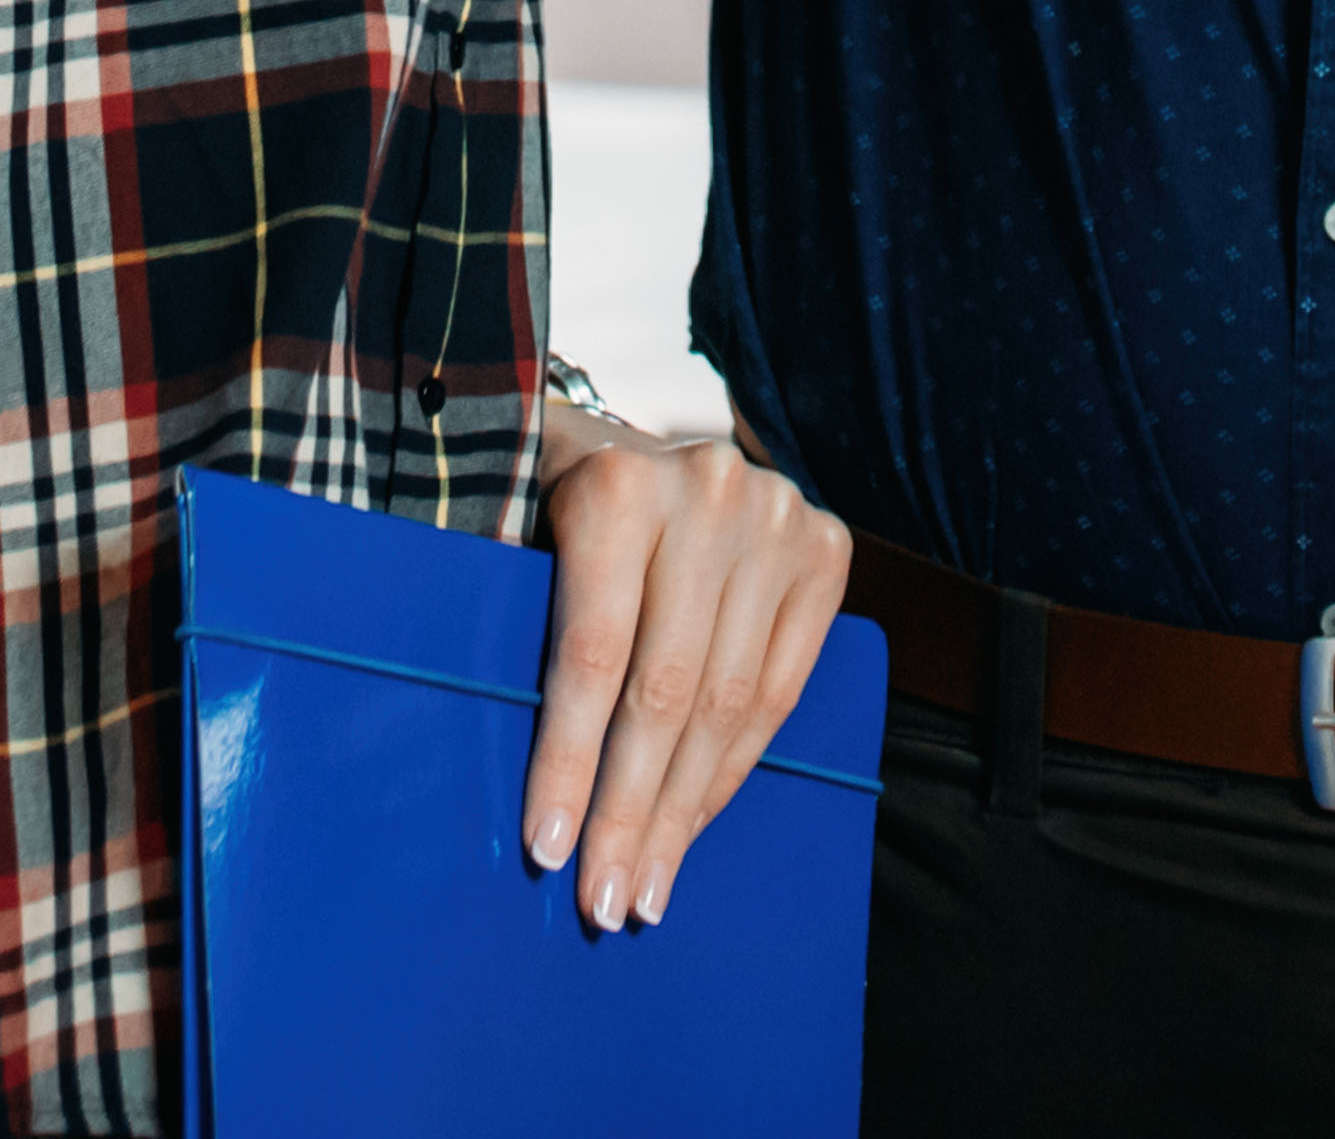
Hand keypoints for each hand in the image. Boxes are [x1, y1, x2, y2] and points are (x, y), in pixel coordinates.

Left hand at [520, 423, 853, 934]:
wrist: (635, 432)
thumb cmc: (555, 503)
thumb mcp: (519, 529)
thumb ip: (514, 617)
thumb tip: (509, 763)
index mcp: (615, 484)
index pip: (592, 653)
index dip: (569, 759)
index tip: (546, 847)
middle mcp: (705, 494)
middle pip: (665, 692)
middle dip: (633, 811)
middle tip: (606, 901)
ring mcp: (775, 520)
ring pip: (728, 704)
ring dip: (687, 812)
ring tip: (650, 887)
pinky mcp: (826, 548)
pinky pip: (780, 691)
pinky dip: (735, 768)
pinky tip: (698, 823)